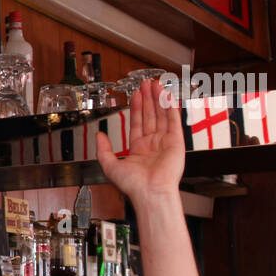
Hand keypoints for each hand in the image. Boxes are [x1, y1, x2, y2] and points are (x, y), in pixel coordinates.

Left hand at [96, 79, 183, 199]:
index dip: (136, 107)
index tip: (135, 94)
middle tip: (145, 83)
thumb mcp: (110, 166)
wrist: (150, 192)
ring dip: (158, 99)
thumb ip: (103, 149)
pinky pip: (173, 120)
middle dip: (147, 98)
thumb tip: (99, 136)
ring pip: (161, 115)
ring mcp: (165, 142)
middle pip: (150, 115)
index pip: (137, 122)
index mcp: (139, 149)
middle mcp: (153, 144)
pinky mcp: (176, 142)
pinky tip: (166, 95)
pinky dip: (170, 107)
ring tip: (154, 84)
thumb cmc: (133, 185)